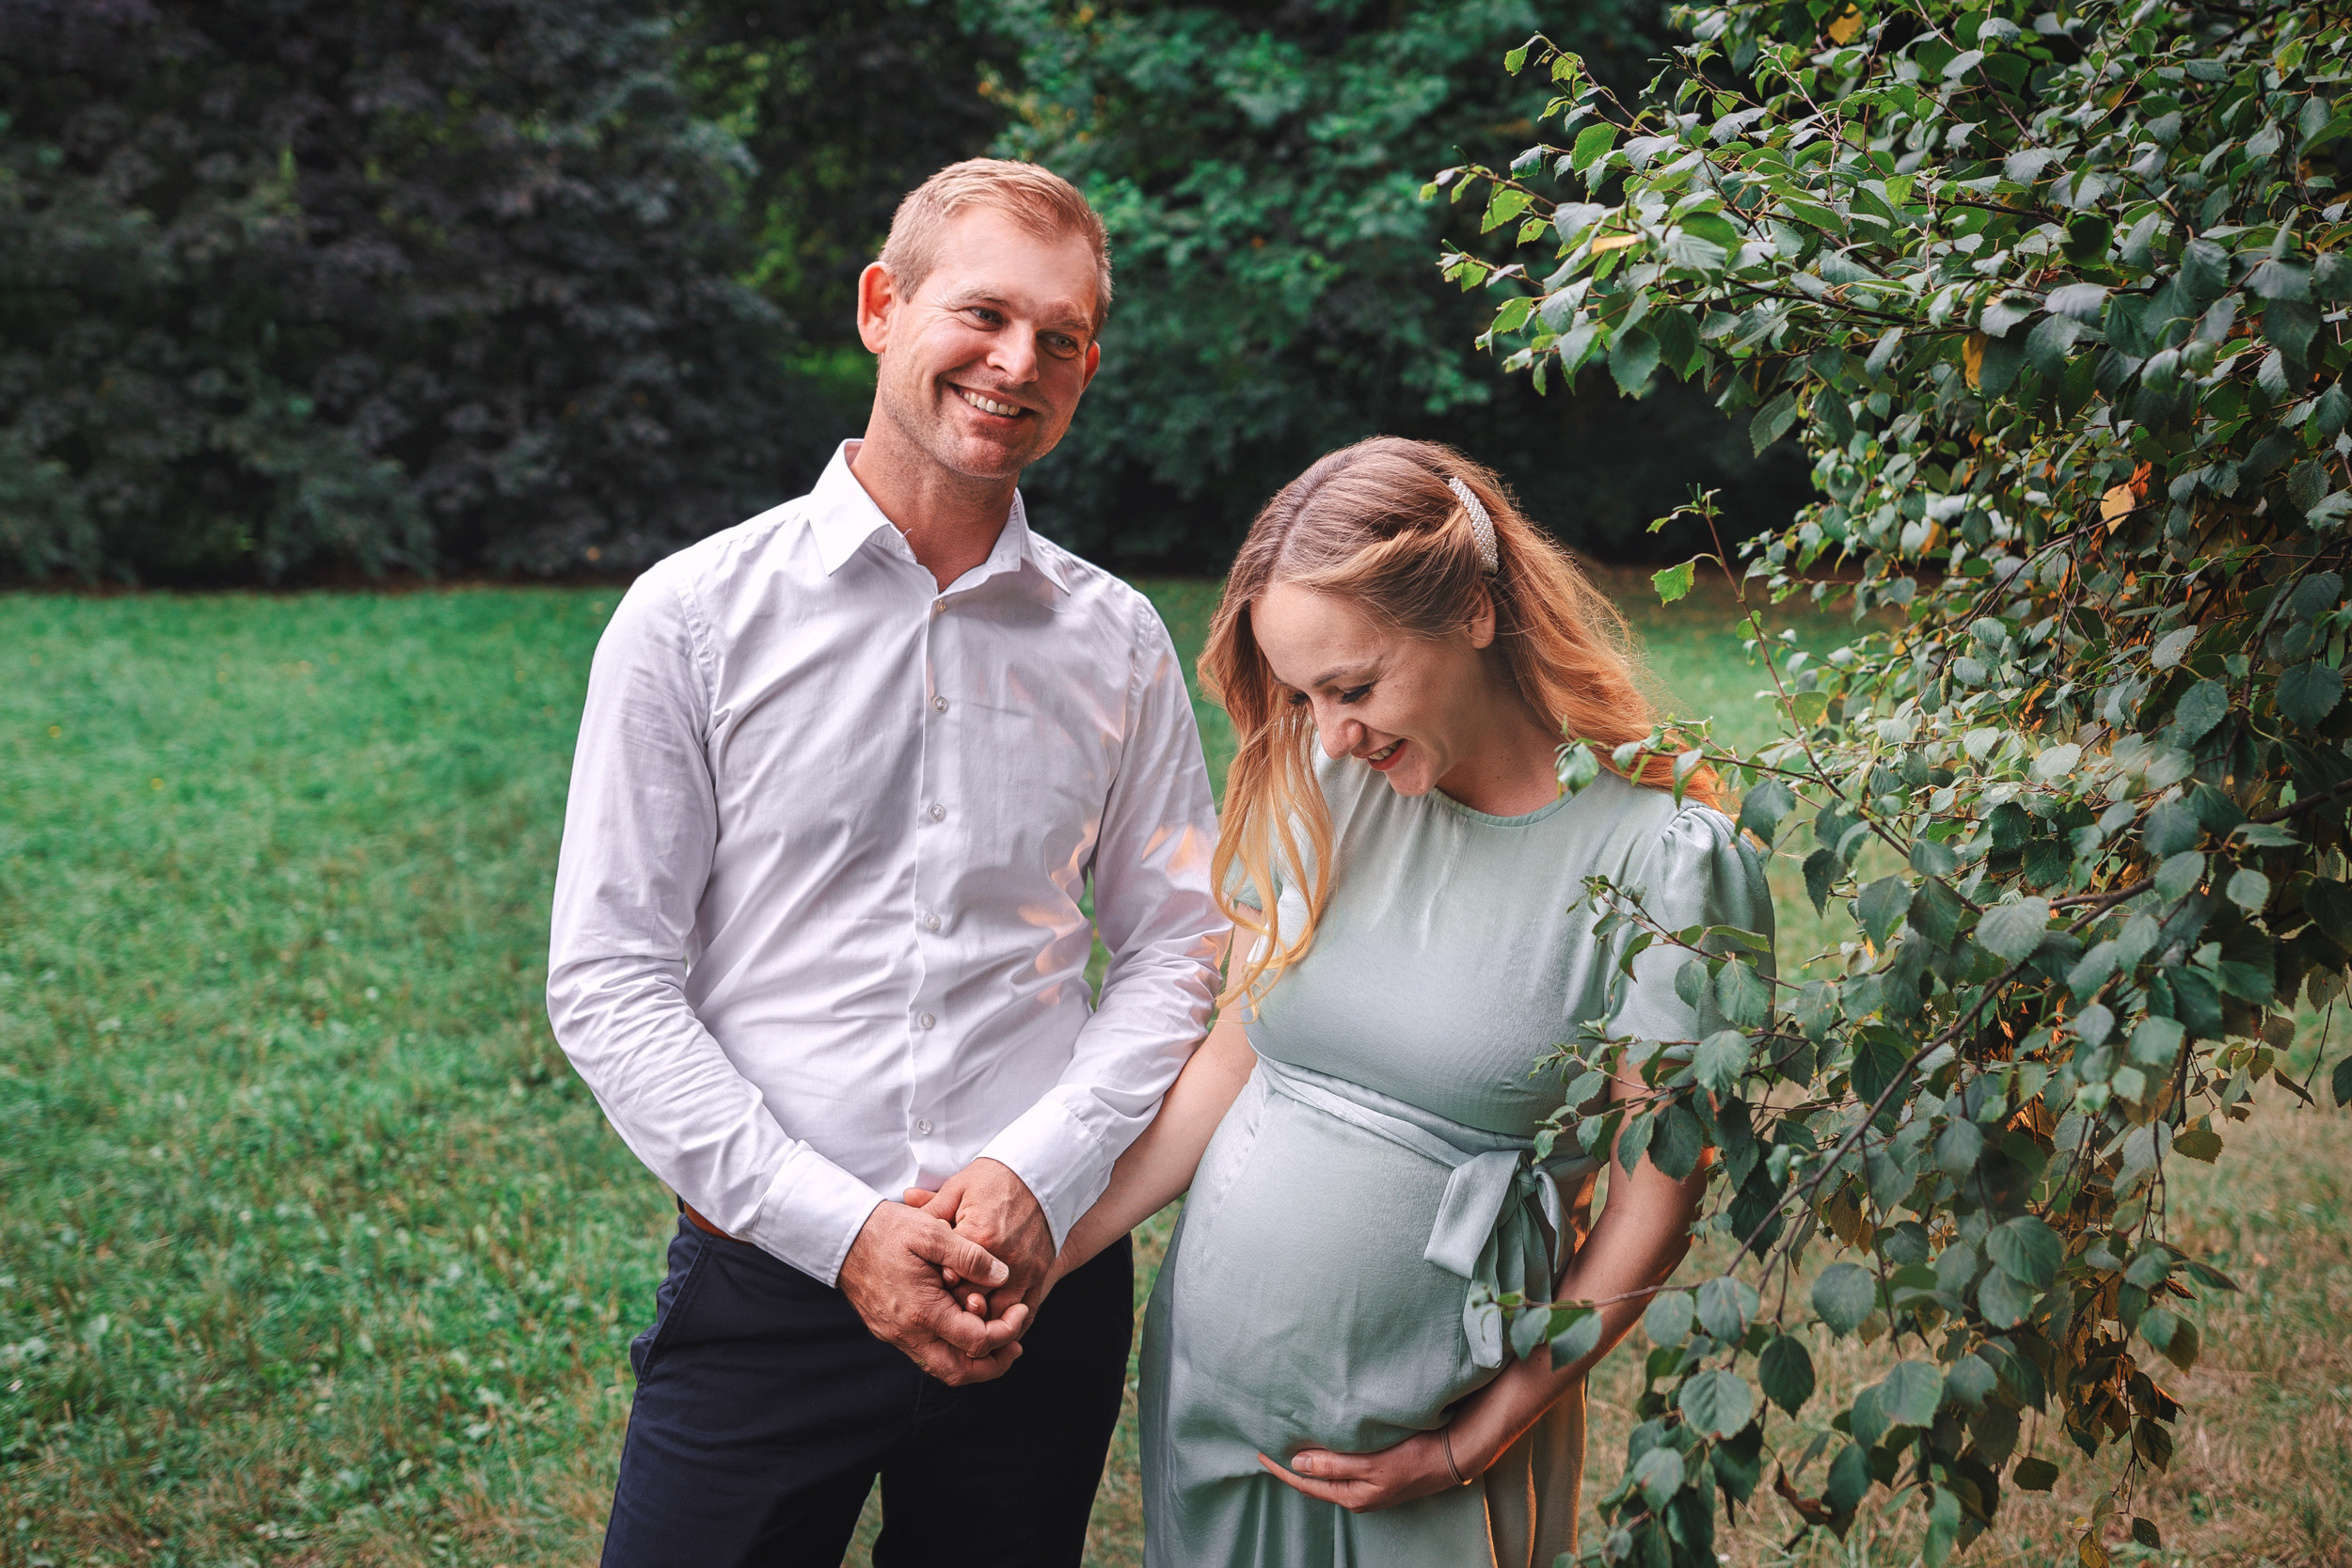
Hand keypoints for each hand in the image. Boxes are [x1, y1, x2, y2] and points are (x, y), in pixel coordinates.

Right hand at [836, 1201, 1029, 1385]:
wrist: (841, 1235)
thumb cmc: (886, 1229)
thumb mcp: (932, 1231)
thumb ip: (970, 1255)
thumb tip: (1002, 1276)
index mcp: (923, 1311)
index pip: (976, 1343)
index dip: (1006, 1331)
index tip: (1020, 1310)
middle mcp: (908, 1333)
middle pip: (958, 1372)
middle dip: (992, 1365)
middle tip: (1014, 1345)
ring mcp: (896, 1335)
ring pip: (941, 1368)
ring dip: (971, 1361)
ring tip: (995, 1338)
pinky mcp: (888, 1330)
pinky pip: (925, 1354)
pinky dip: (950, 1350)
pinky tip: (964, 1326)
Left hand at [902, 1157, 1055, 1326]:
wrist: (1041, 1174)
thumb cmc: (995, 1179)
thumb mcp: (958, 1188)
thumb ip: (931, 1206)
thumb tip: (904, 1204)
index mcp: (978, 1236)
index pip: (949, 1280)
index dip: (934, 1290)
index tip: (925, 1290)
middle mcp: (1003, 1259)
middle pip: (973, 1302)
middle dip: (955, 1311)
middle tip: (939, 1314)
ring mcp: (1025, 1269)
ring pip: (999, 1314)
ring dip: (981, 1322)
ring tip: (965, 1323)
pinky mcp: (1041, 1272)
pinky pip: (1026, 1310)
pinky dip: (1009, 1322)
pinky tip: (993, 1325)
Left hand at [1257, 1429, 1466, 1513]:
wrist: (1452, 1457)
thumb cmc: (1414, 1457)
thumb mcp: (1372, 1462)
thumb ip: (1334, 1464)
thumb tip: (1297, 1463)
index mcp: (1353, 1496)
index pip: (1306, 1483)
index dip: (1280, 1469)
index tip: (1259, 1453)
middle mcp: (1357, 1496)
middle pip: (1313, 1484)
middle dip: (1289, 1468)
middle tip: (1267, 1448)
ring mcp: (1368, 1488)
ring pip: (1327, 1477)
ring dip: (1307, 1464)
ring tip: (1288, 1446)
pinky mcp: (1377, 1476)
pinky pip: (1341, 1470)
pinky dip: (1326, 1460)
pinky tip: (1322, 1447)